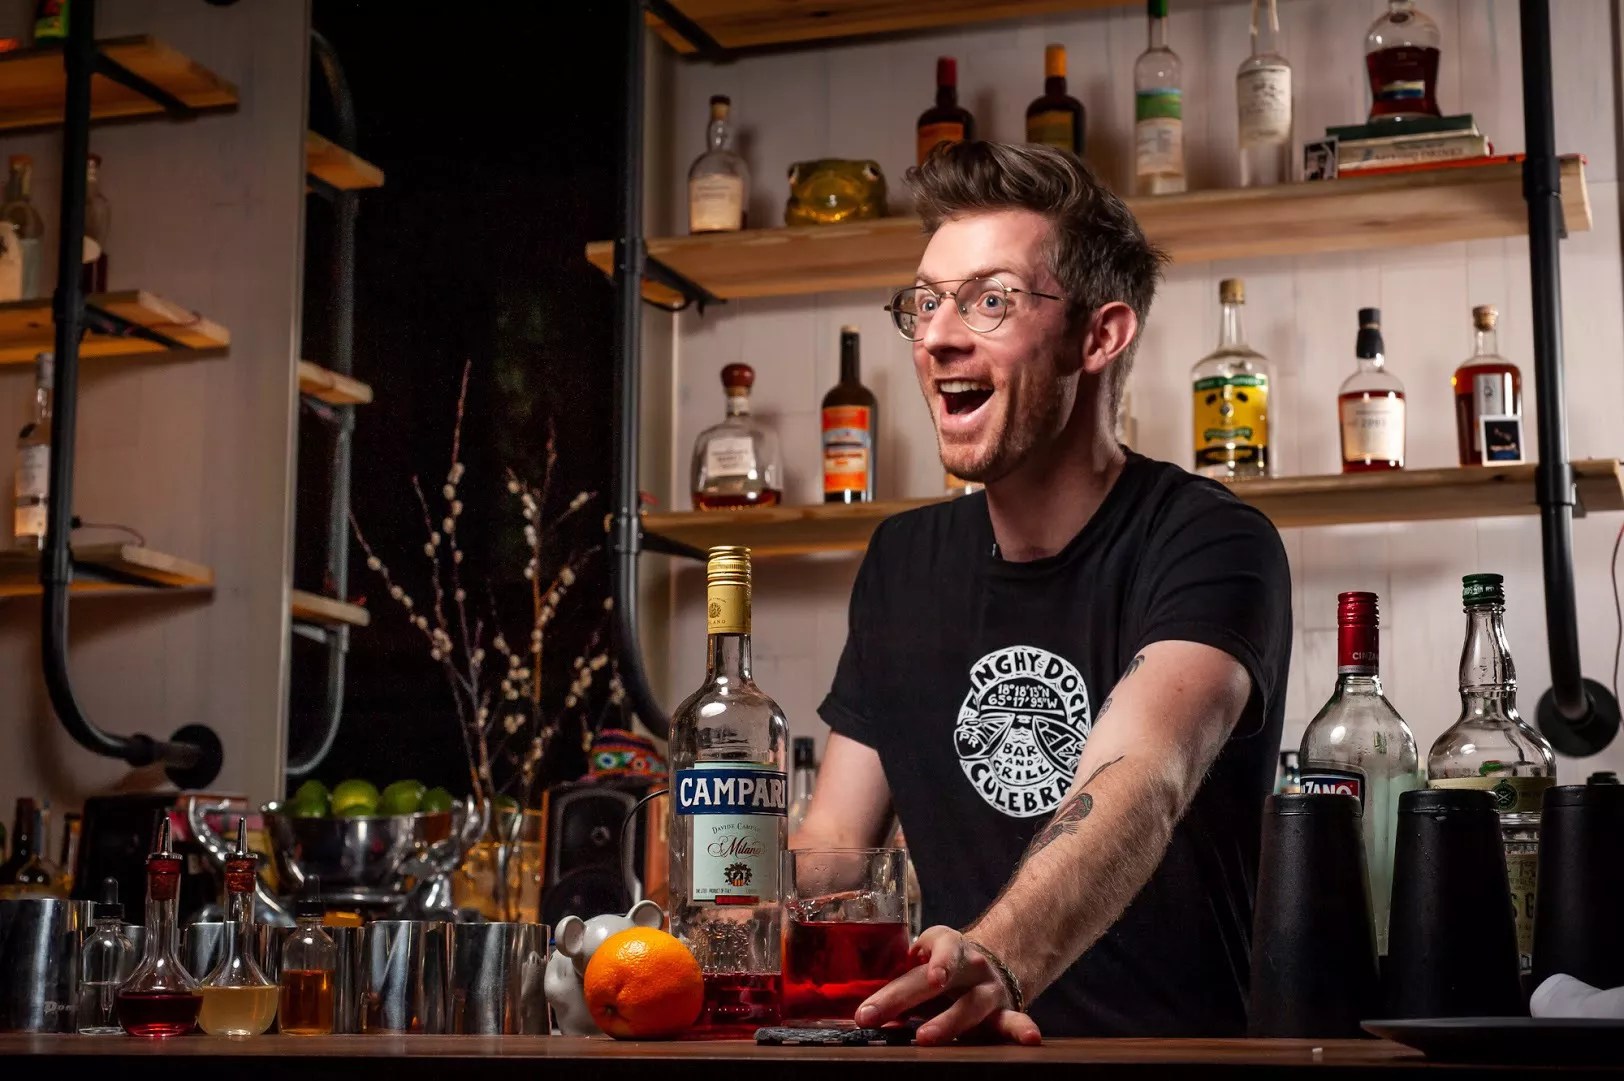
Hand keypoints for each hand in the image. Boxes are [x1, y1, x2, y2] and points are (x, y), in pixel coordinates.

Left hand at [853, 926, 1041, 1045]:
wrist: (992, 967)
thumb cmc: (945, 970)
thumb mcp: (923, 966)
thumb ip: (899, 987)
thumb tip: (865, 1016)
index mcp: (942, 943)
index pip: (923, 953)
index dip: (912, 967)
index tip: (899, 983)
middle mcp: (967, 962)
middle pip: (932, 980)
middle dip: (900, 999)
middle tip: (872, 1016)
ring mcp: (988, 987)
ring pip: (969, 1004)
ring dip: (947, 1021)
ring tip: (925, 1037)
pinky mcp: (1005, 1011)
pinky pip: (1012, 1021)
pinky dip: (1021, 1028)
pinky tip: (1030, 1038)